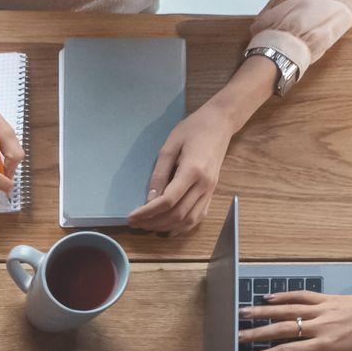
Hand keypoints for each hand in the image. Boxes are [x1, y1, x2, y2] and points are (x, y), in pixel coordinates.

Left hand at [127, 102, 236, 233]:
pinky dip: (183, 226)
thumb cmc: (193, 129)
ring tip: (147, 226)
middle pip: (178, 214)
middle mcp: (204, 184)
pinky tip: (169, 228)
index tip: (131, 217)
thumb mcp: (169, 146)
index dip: (148, 212)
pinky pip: (199, 216)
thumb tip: (150, 198)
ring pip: (189, 219)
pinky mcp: (212, 191)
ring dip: (167, 226)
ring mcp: (211, 190)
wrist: (220, 123)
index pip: (168, 200)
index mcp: (193, 171)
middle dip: (154, 222)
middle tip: (135, 224)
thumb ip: (159, 174)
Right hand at [238, 281, 351, 350]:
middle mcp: (320, 326)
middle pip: (280, 330)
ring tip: (242, 314)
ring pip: (286, 310)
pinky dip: (283, 296)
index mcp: (325, 345)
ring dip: (262, 312)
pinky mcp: (328, 298)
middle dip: (255, 334)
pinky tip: (268, 298)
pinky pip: (301, 296)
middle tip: (235, 338)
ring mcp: (323, 309)